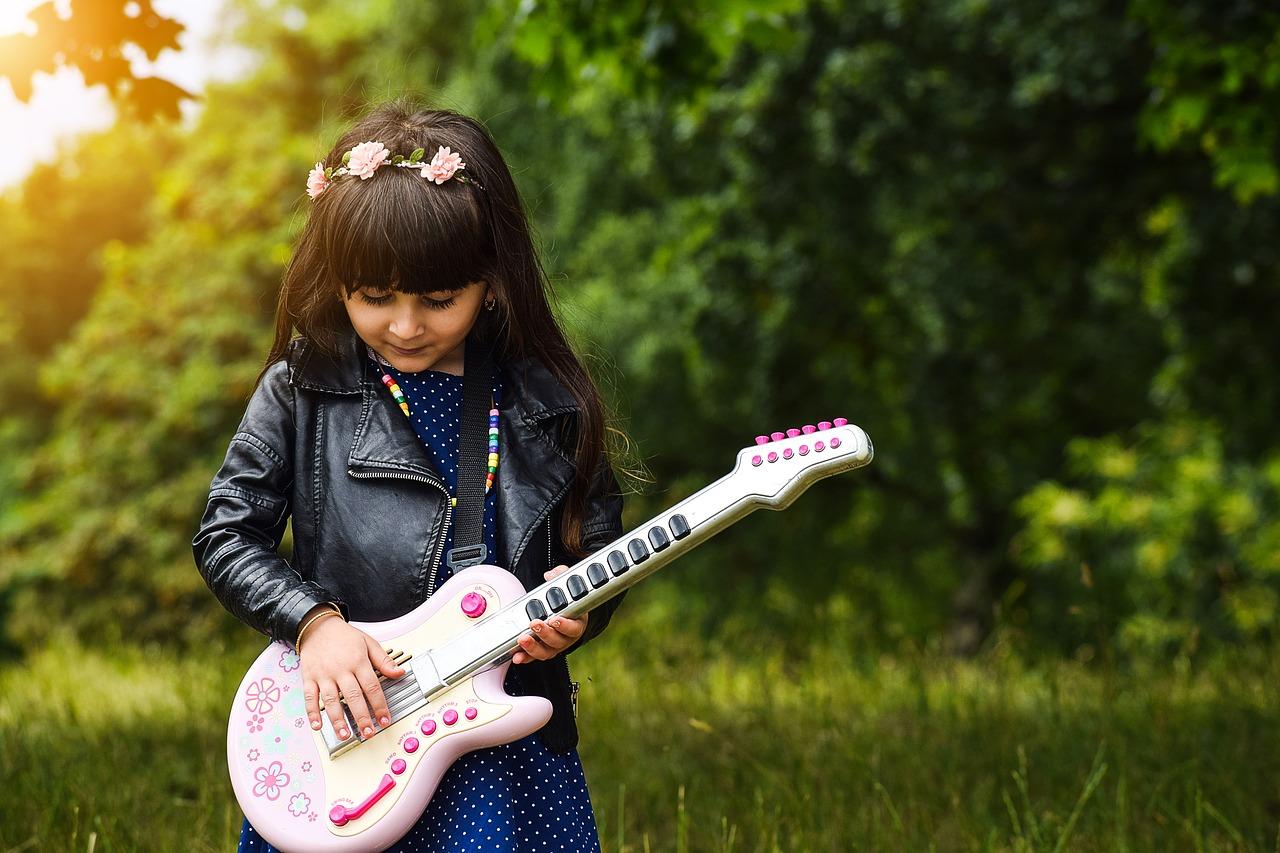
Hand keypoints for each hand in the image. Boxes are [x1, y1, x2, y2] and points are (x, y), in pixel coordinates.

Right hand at [299, 608, 405, 739]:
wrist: (318, 626)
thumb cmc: (344, 636)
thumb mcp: (368, 643)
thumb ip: (384, 660)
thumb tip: (399, 673)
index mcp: (358, 661)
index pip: (372, 686)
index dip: (380, 705)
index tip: (384, 719)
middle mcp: (341, 669)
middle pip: (352, 696)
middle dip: (361, 717)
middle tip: (368, 732)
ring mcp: (323, 675)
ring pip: (331, 700)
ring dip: (338, 720)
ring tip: (345, 735)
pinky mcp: (309, 678)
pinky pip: (310, 697)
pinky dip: (312, 712)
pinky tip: (318, 725)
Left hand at [513, 565, 587, 663]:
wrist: (565, 612)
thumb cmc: (567, 600)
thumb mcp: (567, 583)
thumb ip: (561, 575)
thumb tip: (550, 575)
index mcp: (577, 622)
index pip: (574, 627)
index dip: (565, 625)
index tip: (555, 619)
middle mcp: (567, 637)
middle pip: (558, 641)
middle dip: (545, 634)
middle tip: (534, 623)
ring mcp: (555, 646)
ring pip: (546, 651)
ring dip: (533, 647)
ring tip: (522, 639)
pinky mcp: (543, 650)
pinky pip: (534, 656)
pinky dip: (525, 657)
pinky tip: (517, 656)